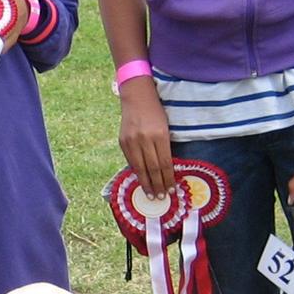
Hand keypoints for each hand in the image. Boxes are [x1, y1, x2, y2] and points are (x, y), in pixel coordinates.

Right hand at [118, 78, 175, 198]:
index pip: (164, 163)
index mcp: (160, 135)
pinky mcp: (123, 142)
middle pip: (152, 169)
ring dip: (146, 184)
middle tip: (161, 197)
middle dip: (158, 185)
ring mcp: (132, 141)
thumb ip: (164, 147)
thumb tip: (165, 170)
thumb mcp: (165, 127)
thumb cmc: (156, 111)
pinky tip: (141, 180)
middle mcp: (145, 139)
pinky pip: (131, 161)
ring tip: (151, 194)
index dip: (168, 179)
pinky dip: (137, 172)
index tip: (171, 190)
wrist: (136, 96)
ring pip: (140, 168)